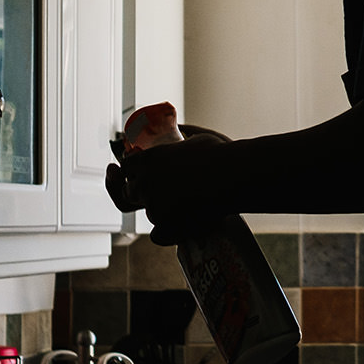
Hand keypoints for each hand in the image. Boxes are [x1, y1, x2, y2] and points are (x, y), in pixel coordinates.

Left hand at [108, 132, 236, 242]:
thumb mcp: (199, 137)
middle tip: (156, 192)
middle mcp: (146, 182)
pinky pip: (157, 235)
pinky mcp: (166, 224)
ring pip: (147, 212)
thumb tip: (179, 128)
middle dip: (138, 192)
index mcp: (149, 159)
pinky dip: (165, 233)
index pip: (127, 167)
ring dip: (158, 210)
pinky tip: (174, 229)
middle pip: (129, 191)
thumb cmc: (221, 155)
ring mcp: (154, 205)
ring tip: (178, 207)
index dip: (132, 171)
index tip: (140, 174)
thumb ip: (185, 133)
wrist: (236, 177)